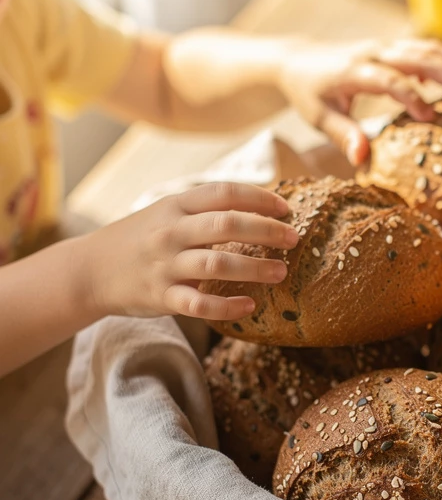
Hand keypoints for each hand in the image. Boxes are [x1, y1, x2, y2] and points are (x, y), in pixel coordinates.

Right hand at [83, 182, 296, 319]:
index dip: (260, 198)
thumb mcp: (167, 212)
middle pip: (226, 224)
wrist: (89, 270)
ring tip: (281, 272)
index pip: (224, 193)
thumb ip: (206, 208)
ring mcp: (166, 265)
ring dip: (255, 267)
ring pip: (217, 263)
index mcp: (176, 206)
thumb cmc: (141, 238)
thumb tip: (261, 206)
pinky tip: (250, 305)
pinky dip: (227, 306)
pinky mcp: (161, 296)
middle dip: (266, 230)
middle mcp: (171, 232)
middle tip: (294, 239)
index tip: (286, 209)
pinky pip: (198, 304)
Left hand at [277, 38, 441, 163]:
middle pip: (417, 56)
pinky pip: (424, 48)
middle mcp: (372, 52)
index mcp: (353, 71)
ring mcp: (384, 46)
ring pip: (426, 47)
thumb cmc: (310, 93)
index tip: (430, 118)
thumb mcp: (320, 118)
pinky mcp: (391, 47)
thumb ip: (343, 136)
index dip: (412, 97)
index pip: (389, 80)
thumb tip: (362, 160)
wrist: (298, 60)